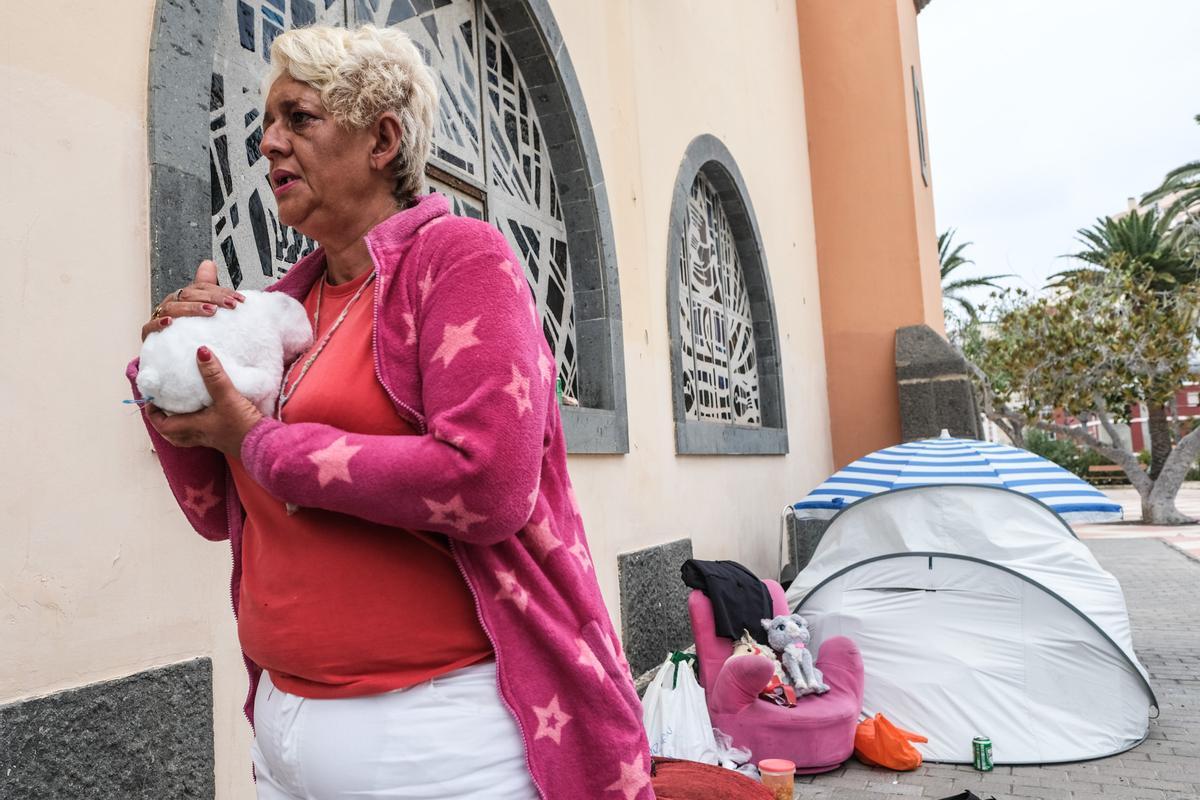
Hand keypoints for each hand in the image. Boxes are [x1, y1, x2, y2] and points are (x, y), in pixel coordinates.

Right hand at [141, 260, 244, 340]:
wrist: (167, 348)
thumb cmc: (184, 325)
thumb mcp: (198, 306)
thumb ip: (206, 286)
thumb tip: (209, 264)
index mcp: (184, 296)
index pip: (202, 288)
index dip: (221, 292)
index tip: (239, 299)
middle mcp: (172, 303)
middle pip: (190, 295)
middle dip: (212, 298)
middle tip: (229, 304)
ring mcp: (159, 316)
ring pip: (173, 308)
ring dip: (192, 308)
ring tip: (210, 311)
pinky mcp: (149, 333)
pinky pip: (150, 327)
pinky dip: (159, 323)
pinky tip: (170, 322)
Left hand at [146, 347, 263, 456]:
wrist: (263, 444)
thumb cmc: (242, 425)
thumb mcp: (227, 396)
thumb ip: (214, 375)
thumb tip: (201, 351)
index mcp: (193, 427)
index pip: (162, 424)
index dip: (153, 412)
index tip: (151, 398)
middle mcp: (199, 435)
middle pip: (171, 434)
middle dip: (163, 421)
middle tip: (162, 405)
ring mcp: (211, 439)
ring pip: (185, 435)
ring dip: (179, 424)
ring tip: (180, 410)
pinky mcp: (223, 438)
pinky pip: (201, 433)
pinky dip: (197, 423)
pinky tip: (206, 412)